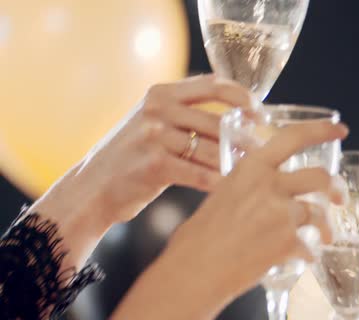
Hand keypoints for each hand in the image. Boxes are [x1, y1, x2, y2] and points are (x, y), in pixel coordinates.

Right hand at [29, 74, 254, 270]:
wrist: (91, 188)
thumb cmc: (130, 157)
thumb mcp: (151, 122)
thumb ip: (186, 115)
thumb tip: (238, 122)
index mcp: (160, 93)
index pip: (212, 85)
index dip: (242, 97)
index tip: (259, 113)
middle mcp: (157, 109)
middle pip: (218, 122)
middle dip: (245, 140)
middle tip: (262, 152)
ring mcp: (154, 136)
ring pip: (213, 150)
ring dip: (235, 164)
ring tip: (252, 173)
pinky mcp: (155, 165)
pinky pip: (201, 174)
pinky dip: (220, 183)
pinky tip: (231, 190)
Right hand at [105, 121, 348, 319]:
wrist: (194, 270)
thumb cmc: (198, 237)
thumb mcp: (221, 196)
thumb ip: (248, 188)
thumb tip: (262, 195)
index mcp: (252, 167)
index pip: (294, 137)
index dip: (321, 130)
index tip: (340, 129)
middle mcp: (270, 184)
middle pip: (320, 176)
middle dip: (336, 188)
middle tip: (340, 199)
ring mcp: (281, 213)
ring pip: (318, 214)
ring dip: (325, 228)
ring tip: (324, 238)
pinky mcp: (287, 241)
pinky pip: (308, 246)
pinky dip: (307, 254)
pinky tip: (301, 258)